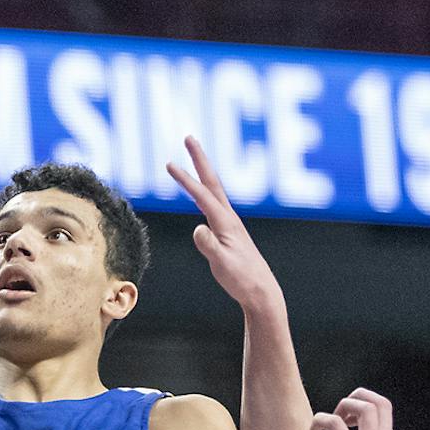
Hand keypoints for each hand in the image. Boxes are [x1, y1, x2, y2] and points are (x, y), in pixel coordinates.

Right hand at [166, 136, 282, 310]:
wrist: (260, 291)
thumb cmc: (241, 279)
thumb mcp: (222, 265)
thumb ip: (209, 246)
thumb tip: (197, 228)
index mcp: (225, 223)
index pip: (202, 195)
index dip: (186, 179)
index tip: (168, 164)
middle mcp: (229, 218)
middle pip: (212, 182)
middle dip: (200, 159)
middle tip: (188, 138)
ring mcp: (230, 224)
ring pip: (214, 191)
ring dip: (203, 172)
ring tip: (193, 156)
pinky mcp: (229, 232)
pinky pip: (213, 204)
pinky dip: (205, 192)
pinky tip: (201, 194)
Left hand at [311, 388, 406, 429]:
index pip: (384, 418)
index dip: (364, 415)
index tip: (349, 426)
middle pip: (381, 403)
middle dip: (359, 398)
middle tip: (341, 414)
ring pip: (364, 406)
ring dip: (344, 405)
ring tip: (327, 421)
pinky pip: (335, 423)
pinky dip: (321, 419)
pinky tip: (312, 429)